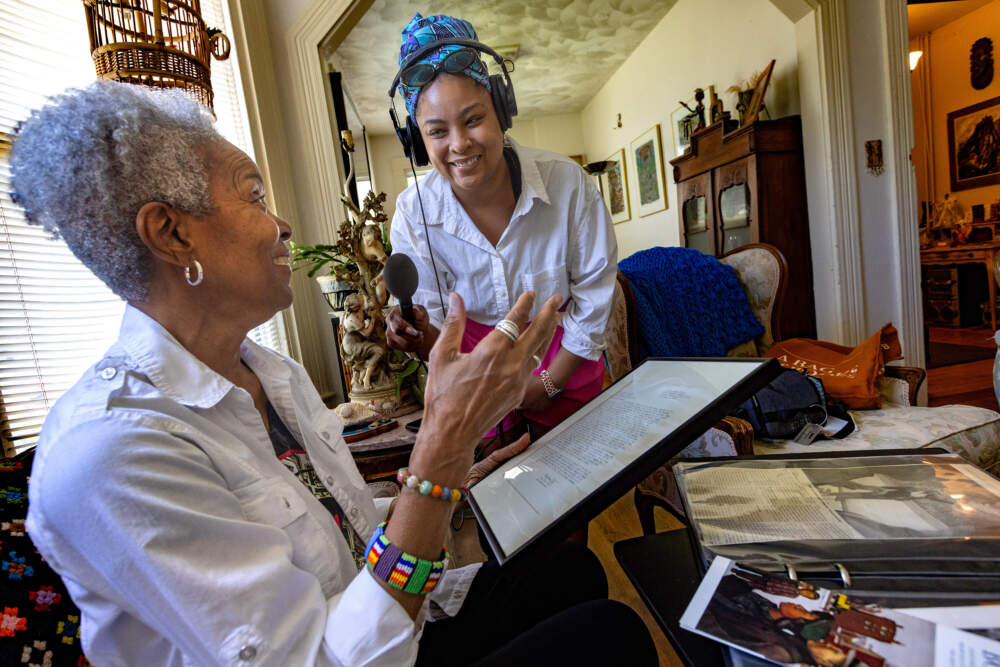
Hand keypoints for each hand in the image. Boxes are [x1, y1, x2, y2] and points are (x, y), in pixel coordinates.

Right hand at [385, 304, 432, 354]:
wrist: (419, 329)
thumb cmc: (419, 319)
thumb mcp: (422, 313)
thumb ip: (419, 312)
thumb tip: (414, 310)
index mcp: (395, 312)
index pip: (397, 322)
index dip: (406, 328)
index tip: (416, 332)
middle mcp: (389, 322)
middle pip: (397, 332)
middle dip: (411, 336)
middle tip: (421, 335)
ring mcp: (388, 333)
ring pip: (401, 342)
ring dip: (414, 342)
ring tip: (421, 338)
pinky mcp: (391, 342)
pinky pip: (401, 348)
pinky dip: (411, 347)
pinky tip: (416, 342)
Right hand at [411, 291, 560, 484]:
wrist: (452, 433)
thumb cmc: (443, 396)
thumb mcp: (442, 356)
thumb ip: (454, 324)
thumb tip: (456, 299)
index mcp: (491, 352)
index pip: (515, 320)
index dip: (525, 304)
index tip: (531, 294)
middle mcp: (510, 365)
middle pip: (538, 333)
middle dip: (549, 313)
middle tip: (556, 299)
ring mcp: (517, 381)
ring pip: (538, 351)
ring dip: (547, 332)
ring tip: (554, 318)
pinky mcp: (518, 394)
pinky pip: (529, 368)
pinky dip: (534, 353)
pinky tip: (534, 348)